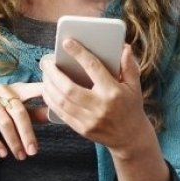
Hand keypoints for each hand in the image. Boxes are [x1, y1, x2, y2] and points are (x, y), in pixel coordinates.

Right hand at [0, 81, 47, 159]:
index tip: (60, 99)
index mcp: (17, 89)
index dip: (46, 92)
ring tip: (20, 156)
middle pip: (19, 112)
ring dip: (13, 141)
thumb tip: (53, 115)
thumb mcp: (15, 110)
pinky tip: (3, 154)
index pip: (35, 89)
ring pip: (3, 121)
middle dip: (27, 134)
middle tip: (34, 152)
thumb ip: (33, 113)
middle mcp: (2, 90)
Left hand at [40, 39, 154, 157]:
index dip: (79, 53)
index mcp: (113, 91)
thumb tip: (124, 47)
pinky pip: (61, 113)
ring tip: (45, 74)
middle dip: (54, 73)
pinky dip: (50, 100)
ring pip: (61, 101)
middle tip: (46, 61)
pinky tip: (47, 90)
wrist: (131, 138)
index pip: (93, 68)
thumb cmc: (131, 107)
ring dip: (49, 86)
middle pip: (69, 88)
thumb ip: (129, 66)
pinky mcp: (82, 129)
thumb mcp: (134, 85)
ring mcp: (89, 120)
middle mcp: (100, 106)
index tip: (67, 42)